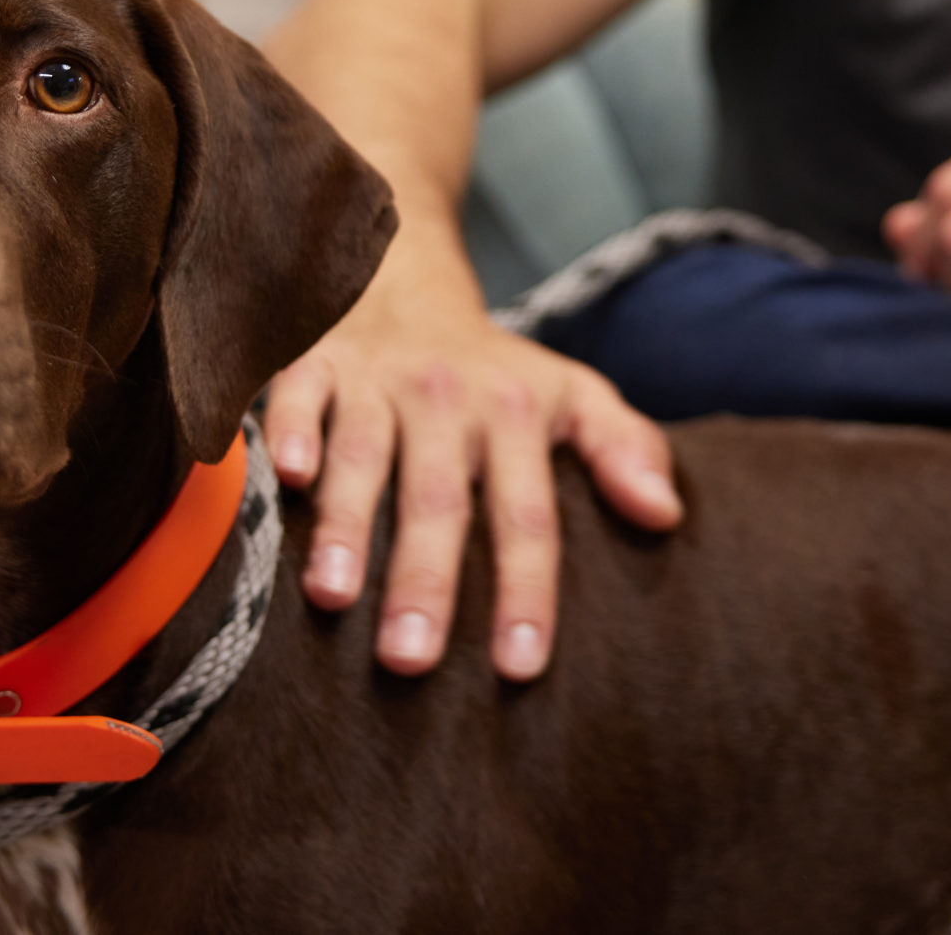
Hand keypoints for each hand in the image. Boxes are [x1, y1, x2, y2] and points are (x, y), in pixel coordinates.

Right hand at [260, 276, 682, 682]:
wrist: (410, 282)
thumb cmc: (496, 371)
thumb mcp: (574, 394)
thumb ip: (624, 450)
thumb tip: (666, 516)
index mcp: (516, 413)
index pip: (528, 515)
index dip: (526, 590)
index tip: (520, 667)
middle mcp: (447, 397)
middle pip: (439, 497)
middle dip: (424, 578)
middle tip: (412, 661)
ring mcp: (377, 379)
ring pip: (363, 454)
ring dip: (348, 522)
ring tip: (332, 596)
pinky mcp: (316, 362)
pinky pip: (297, 394)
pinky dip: (288, 432)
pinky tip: (284, 480)